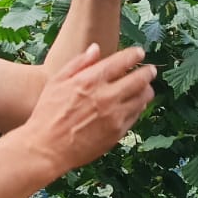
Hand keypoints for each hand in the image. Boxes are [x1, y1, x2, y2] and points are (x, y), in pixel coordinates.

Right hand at [18, 44, 155, 173]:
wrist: (46, 148)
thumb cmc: (47, 114)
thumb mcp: (57, 82)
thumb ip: (79, 63)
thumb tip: (95, 48)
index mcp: (91, 80)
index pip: (122, 61)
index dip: (134, 55)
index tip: (139, 52)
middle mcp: (106, 96)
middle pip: (139, 79)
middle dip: (148, 72)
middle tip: (150, 70)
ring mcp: (114, 116)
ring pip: (142, 98)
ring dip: (146, 90)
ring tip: (145, 88)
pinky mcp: (117, 132)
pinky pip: (136, 116)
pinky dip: (138, 108)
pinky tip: (134, 105)